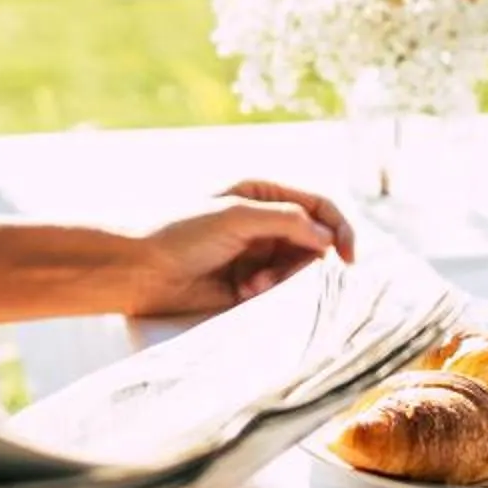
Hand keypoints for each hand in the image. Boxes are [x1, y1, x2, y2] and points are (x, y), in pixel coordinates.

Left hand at [124, 178, 355, 318]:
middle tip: (272, 277)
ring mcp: (256, 253)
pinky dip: (270, 294)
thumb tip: (328, 238)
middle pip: (313, 242)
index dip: (339, 229)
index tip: (348, 259)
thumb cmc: (180, 231)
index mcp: (261, 193)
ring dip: (283, 280)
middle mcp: (263, 222)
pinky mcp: (247, 284)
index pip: (318, 206)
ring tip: (252, 286)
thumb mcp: (235, 215)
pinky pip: (280, 291)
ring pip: (298, 270)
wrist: (139, 269)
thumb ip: (286, 221)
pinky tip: (244, 293)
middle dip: (302, 262)